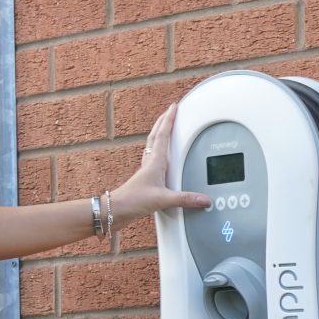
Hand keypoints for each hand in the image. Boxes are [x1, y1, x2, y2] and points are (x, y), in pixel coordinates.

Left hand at [108, 104, 212, 226]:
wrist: (114, 211)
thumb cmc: (132, 201)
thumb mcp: (162, 199)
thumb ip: (184, 199)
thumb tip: (204, 199)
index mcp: (154, 162)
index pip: (162, 135)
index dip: (168, 120)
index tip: (174, 107)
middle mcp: (150, 163)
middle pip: (156, 136)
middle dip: (163, 122)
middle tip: (170, 111)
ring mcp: (146, 171)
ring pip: (153, 146)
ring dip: (159, 134)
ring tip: (166, 127)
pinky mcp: (145, 179)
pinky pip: (153, 159)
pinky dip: (158, 151)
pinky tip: (161, 157)